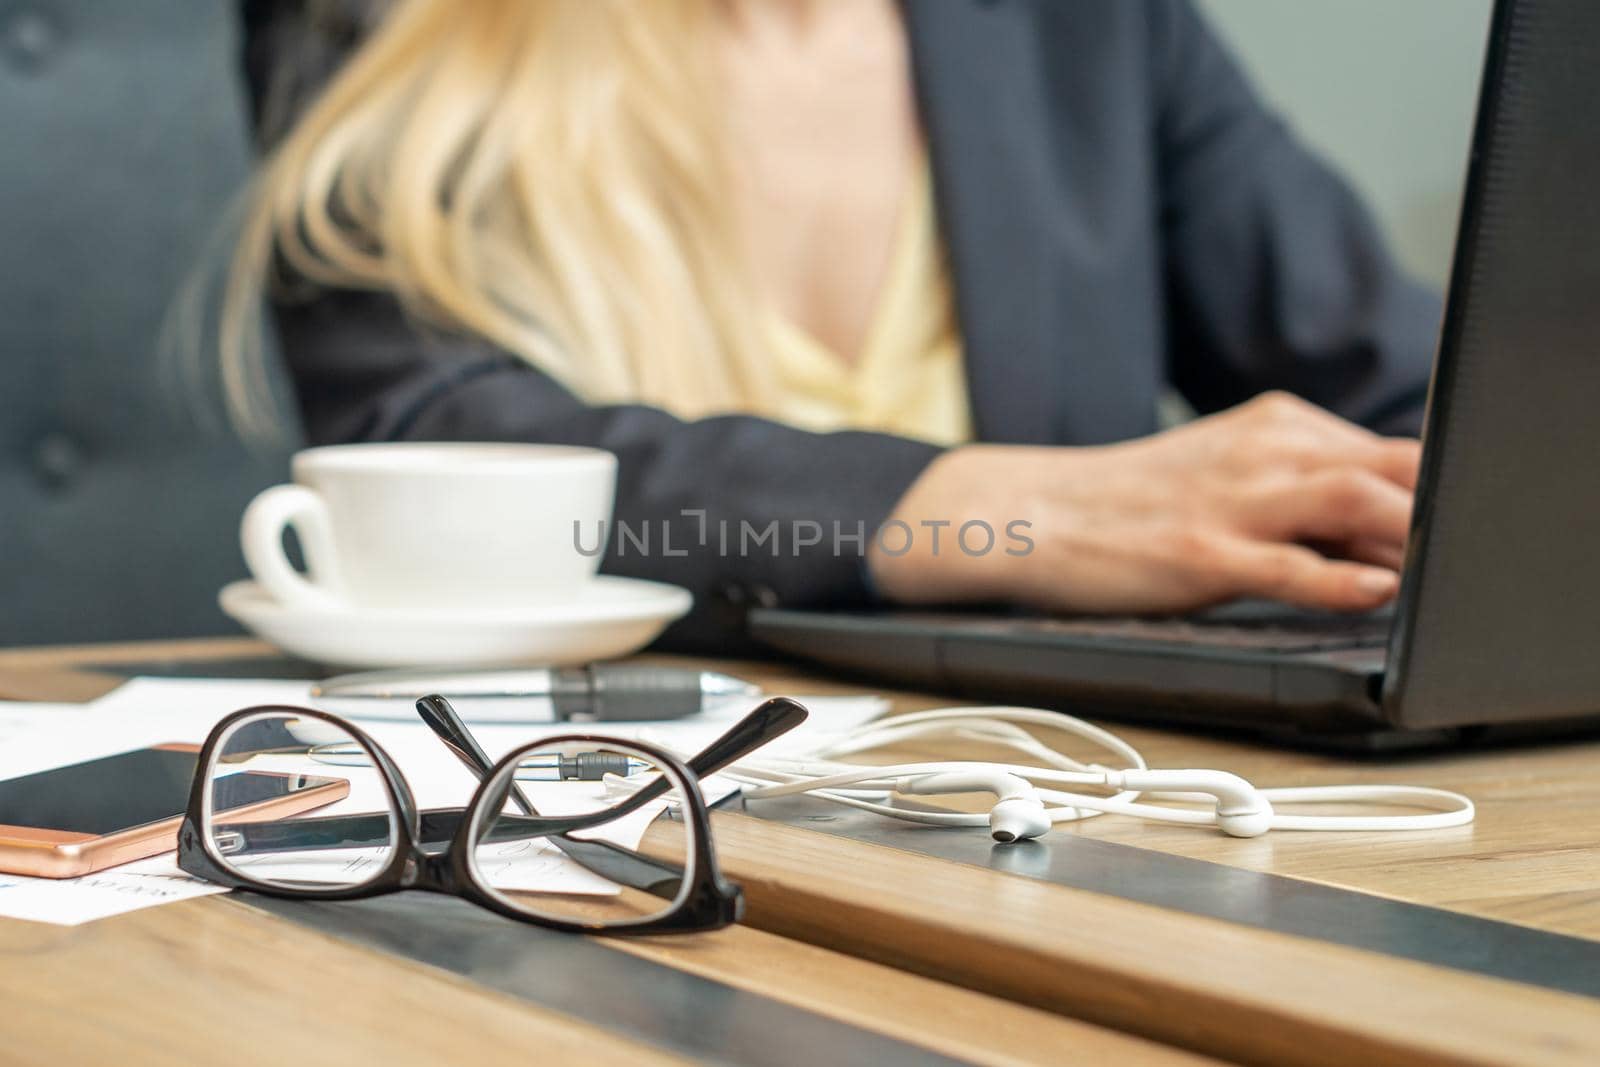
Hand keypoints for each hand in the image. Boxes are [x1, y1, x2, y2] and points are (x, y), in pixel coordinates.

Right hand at [868, 392, 1419, 613]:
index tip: (1468, 525)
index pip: (1389, 450)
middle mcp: (1261, 451)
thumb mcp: (1226, 470)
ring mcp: (1231, 501)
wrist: (1036, 510)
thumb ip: (1303, 487)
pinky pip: (1288, 564)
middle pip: (1388, 468)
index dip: (1441, 490)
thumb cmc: (1133, 500)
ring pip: (1349, 502)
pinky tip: (1376, 591)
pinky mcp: (1201, 552)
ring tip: (1447, 569)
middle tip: (1478, 550)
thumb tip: (1388, 526)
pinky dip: (1341, 578)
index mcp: (1274, 425)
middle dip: (1442, 510)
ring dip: (1408, 534)